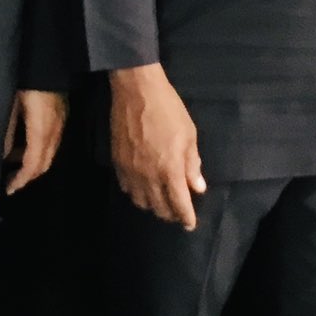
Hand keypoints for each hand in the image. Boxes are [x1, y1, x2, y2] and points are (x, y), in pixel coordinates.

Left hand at [3, 89, 67, 195]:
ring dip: (34, 164)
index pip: (32, 164)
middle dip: (28, 176)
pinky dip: (40, 151)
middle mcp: (55, 131)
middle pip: (44, 163)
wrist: (49, 60)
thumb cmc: (26, 81)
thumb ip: (8, 131)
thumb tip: (2, 155)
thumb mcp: (12, 105)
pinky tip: (25, 146)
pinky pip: (53, 143)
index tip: (8, 189)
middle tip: (11, 182)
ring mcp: (61, 124)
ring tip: (14, 165)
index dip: (21, 179)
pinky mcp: (63, 117)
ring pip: (50, 154)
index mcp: (41, 129)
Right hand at [109, 64, 206, 228]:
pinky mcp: (118, 162)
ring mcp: (131, 171)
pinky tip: (141, 188)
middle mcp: (149, 176)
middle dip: (171, 214)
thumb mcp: (189, 134)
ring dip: (152, 206)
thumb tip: (197, 187)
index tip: (190, 224)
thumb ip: (192, 164)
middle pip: (159, 208)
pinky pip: (126, 188)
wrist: (136, 91)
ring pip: (141, 202)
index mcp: (170, 170)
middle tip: (177, 211)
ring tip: (160, 201)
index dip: (186, 217)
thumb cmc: (168, 110)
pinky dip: (136, 194)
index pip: (180, 204)